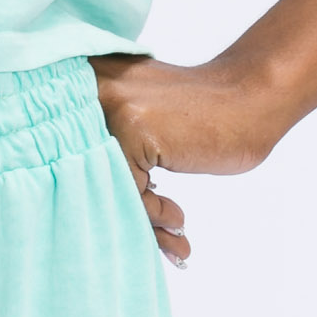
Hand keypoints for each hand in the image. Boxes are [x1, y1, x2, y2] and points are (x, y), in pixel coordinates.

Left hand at [88, 54, 290, 265]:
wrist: (251, 99)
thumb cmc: (203, 117)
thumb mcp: (142, 117)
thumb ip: (109, 142)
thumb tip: (77, 198)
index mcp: (86, 80)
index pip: (65, 151)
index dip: (92, 191)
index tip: (117, 216)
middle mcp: (91, 87)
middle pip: (81, 169)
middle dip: (114, 210)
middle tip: (153, 235)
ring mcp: (113, 106)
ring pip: (104, 183)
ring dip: (140, 219)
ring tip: (172, 236)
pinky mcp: (134, 128)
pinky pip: (129, 190)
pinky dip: (153, 213)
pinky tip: (178, 223)